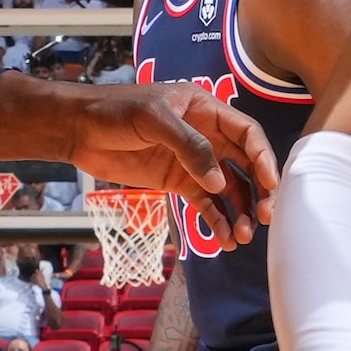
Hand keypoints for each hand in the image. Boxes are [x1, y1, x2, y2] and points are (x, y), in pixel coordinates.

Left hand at [14, 74, 277, 237]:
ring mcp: (193, 161)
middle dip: (259, 191)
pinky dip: (216, 221)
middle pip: (245, 164)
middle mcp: (206, 135)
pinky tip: (224, 241)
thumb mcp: (153, 120)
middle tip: (266, 218)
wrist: (79, 129)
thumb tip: (219, 183)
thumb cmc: (115, 111)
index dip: (262, 157)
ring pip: (228, 188)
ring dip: (239, 212)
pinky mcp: (177, 182)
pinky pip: (205, 204)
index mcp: (206, 109)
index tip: (270, 184)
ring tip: (242, 238)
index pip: (247, 133)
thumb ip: (189, 147)